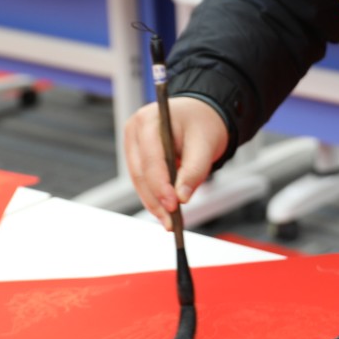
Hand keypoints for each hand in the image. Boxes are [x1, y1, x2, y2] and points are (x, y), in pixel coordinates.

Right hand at [122, 97, 228, 223]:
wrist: (201, 115)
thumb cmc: (203, 124)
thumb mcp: (205, 145)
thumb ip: (194, 171)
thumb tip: (182, 197)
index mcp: (150, 120)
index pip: (151, 158)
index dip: (160, 185)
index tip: (173, 205)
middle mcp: (134, 130)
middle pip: (141, 172)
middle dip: (156, 199)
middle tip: (171, 222)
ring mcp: (132, 143)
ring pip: (139, 180)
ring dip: (153, 203)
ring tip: (169, 222)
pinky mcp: (136, 156)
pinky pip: (143, 181)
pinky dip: (154, 197)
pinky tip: (165, 213)